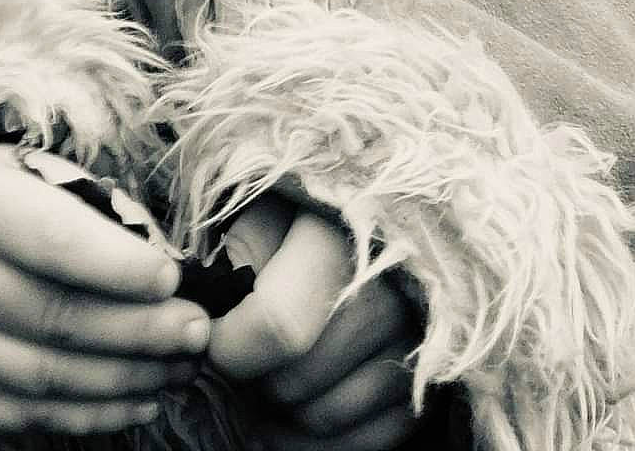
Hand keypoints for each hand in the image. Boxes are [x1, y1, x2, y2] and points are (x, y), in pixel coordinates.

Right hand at [0, 145, 210, 435]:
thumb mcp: (33, 172)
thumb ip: (92, 212)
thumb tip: (167, 273)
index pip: (53, 240)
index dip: (118, 265)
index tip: (172, 278)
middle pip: (58, 318)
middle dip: (142, 330)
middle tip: (197, 331)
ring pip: (50, 376)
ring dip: (128, 379)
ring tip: (180, 368)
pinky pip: (29, 415)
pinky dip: (92, 414)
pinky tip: (140, 400)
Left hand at [211, 206, 419, 450]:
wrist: (374, 222)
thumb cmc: (305, 214)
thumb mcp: (266, 207)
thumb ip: (239, 251)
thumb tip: (209, 315)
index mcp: (340, 241)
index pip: (277, 325)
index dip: (230, 346)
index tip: (211, 335)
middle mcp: (388, 295)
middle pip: (296, 380)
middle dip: (254, 377)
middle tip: (243, 352)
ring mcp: (414, 345)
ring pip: (324, 416)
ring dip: (283, 410)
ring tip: (268, 375)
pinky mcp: (424, 386)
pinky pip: (362, 441)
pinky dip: (318, 440)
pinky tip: (292, 414)